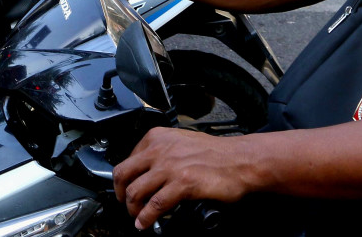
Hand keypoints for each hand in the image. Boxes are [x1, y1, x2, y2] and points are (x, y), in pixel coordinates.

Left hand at [113, 128, 248, 230]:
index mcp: (157, 137)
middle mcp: (159, 150)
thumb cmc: (216, 153)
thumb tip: (147, 171)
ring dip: (132, 210)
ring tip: (137, 218)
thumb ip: (162, 152)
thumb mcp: (181, 142)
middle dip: (120, 195)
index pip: (127, 159)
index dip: (124, 180)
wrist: (240, 160)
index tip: (126, 190)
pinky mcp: (182, 184)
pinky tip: (146, 224)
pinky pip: (155, 205)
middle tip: (127, 206)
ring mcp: (170, 167)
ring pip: (135, 192)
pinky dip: (146, 218)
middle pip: (124, 175)